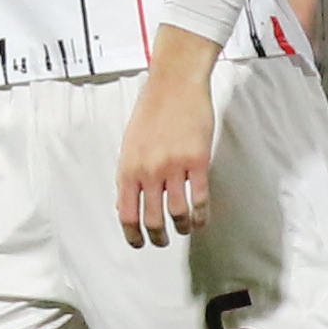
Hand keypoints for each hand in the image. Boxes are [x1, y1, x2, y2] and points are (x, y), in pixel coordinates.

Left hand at [114, 37, 219, 248]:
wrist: (174, 84)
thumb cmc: (151, 111)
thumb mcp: (129, 144)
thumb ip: (129, 174)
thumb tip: (126, 203)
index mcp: (128, 167)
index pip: (126, 213)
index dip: (132, 235)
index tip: (138, 244)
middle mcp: (148, 170)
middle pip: (152, 219)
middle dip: (157, 237)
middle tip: (162, 241)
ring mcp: (173, 166)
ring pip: (177, 212)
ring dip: (182, 227)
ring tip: (184, 229)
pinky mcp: (197, 160)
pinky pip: (199, 198)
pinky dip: (201, 215)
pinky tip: (201, 219)